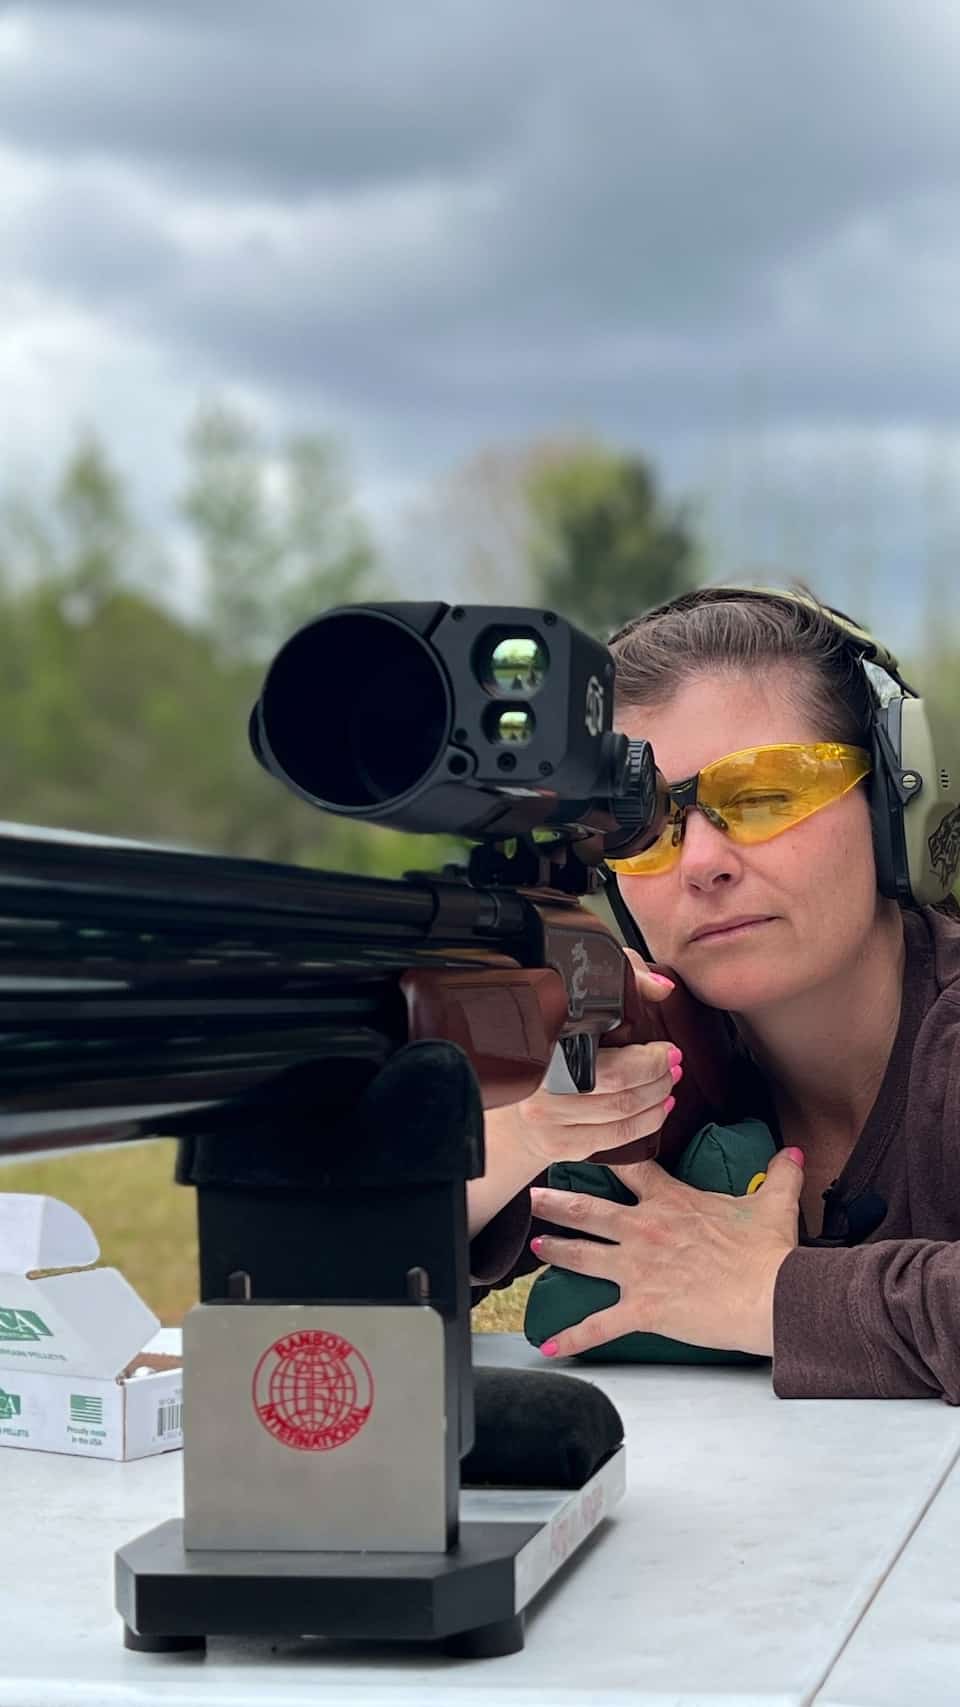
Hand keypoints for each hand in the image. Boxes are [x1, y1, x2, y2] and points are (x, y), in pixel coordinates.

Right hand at [509, 952, 680, 1167]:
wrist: (513, 1100)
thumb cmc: (551, 1050)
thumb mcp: (581, 1005)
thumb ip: (624, 983)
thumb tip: (663, 988)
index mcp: (543, 1041)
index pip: (603, 1051)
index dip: (646, 1055)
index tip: (668, 1049)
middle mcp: (539, 1082)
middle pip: (618, 1085)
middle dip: (657, 1076)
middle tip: (672, 1065)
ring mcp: (545, 1118)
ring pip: (620, 1113)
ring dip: (656, 1099)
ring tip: (667, 1086)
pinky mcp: (556, 1145)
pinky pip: (614, 1138)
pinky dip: (645, 1124)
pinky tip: (656, 1110)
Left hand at [528, 1147, 803, 1357]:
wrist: (771, 1295)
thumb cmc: (769, 1252)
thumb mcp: (776, 1205)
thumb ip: (780, 1175)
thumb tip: (792, 1153)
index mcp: (671, 1201)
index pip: (629, 1170)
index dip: (605, 1158)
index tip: (583, 1150)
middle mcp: (645, 1230)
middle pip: (590, 1210)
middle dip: (557, 1202)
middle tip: (533, 1196)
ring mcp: (639, 1269)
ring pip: (583, 1255)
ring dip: (557, 1251)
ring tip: (535, 1248)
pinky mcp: (642, 1308)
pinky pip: (599, 1324)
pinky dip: (572, 1335)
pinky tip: (550, 1343)